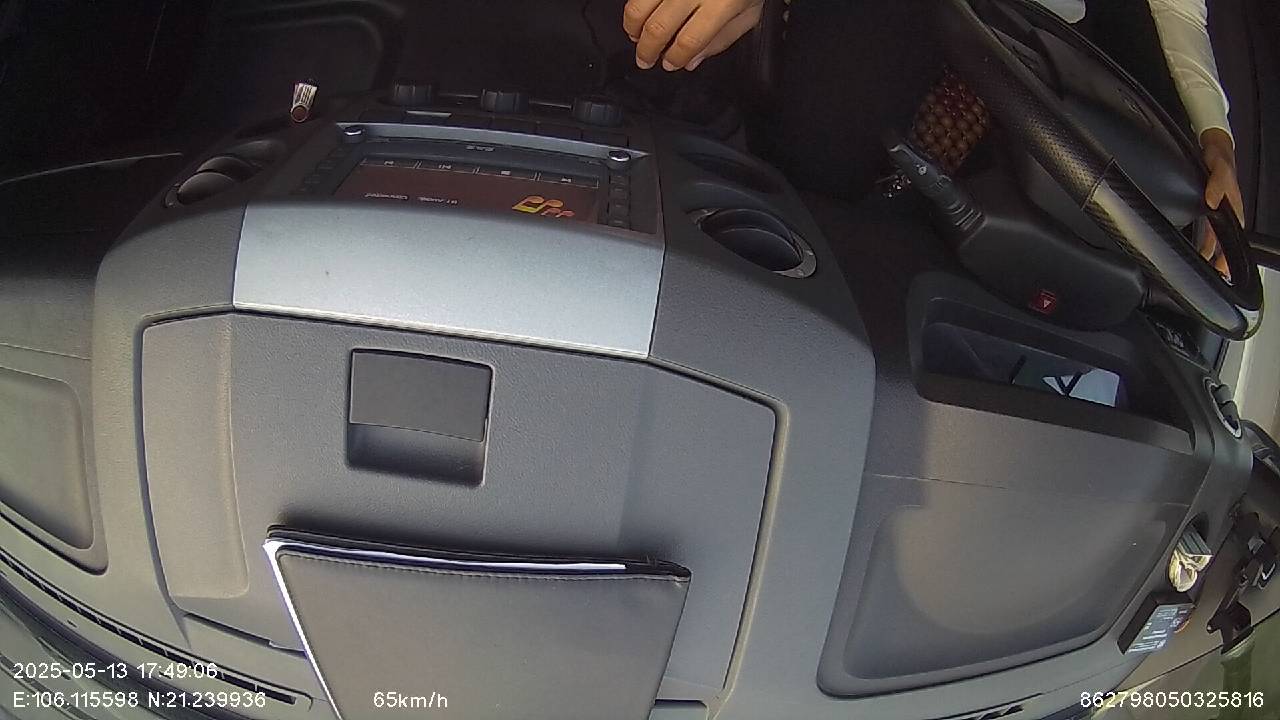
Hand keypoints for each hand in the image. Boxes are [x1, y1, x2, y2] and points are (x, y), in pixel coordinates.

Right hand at [623, 0, 763, 70]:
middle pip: (659, 27)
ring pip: (639, 6)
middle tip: (644, 60)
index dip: (674, 58)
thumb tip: (692, 61)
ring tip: (635, 36)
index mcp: (722, 4)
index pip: (689, 41)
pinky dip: (634, 5)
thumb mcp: (749, 13)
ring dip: (633, 27)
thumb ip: (722, 39)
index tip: (670, 64)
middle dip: (647, 50)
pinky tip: (639, 13)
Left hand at [1198, 127, 1242, 279]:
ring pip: (1213, 236)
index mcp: (1232, 205)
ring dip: (1208, 252)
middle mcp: (1225, 210)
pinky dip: (1200, 240)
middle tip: (1211, 276)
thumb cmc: (1220, 157)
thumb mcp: (1220, 167)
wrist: (1213, 147)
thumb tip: (1211, 200)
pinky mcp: (1206, 207)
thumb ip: (1217, 183)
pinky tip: (1192, 247)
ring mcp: (1216, 209)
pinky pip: (1205, 228)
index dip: (1227, 254)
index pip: (1232, 235)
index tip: (1223, 270)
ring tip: (1202, 267)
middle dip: (1217, 260)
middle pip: (1222, 241)